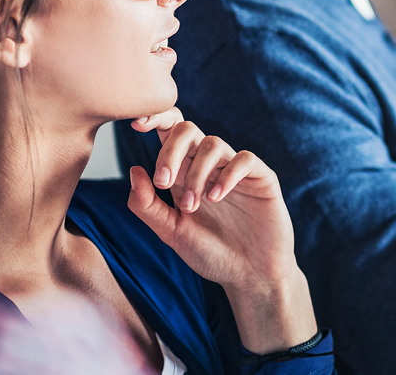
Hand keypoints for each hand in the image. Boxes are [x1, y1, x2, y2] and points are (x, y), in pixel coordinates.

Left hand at [125, 108, 316, 352]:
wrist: (250, 276)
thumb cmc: (211, 255)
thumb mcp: (171, 233)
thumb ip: (147, 206)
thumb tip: (134, 169)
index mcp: (184, 173)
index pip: (170, 132)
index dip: (155, 118)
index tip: (136, 126)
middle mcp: (209, 167)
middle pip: (188, 130)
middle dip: (170, 151)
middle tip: (163, 182)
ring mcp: (236, 171)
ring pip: (213, 144)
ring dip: (196, 173)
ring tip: (193, 206)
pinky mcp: (261, 178)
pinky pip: (244, 159)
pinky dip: (227, 175)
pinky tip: (216, 198)